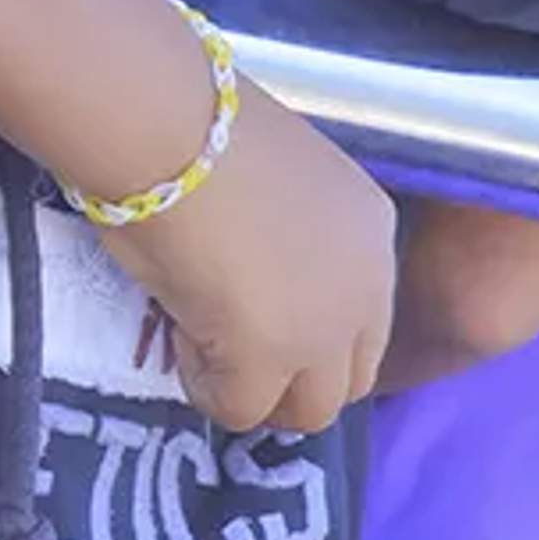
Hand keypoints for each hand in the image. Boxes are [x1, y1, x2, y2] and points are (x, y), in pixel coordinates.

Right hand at [91, 81, 394, 436]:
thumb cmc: (202, 130)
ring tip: (202, 345)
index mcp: (372, 230)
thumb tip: (253, 277)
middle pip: (350, 380)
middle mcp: (367, 286)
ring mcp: (323, 329)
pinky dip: (204, 386)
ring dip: (256, 394)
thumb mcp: (278, 183)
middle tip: (231, 352)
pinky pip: (239, 409)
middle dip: (293, 381)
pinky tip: (176, 333)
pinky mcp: (268, 358)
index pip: (366, 323)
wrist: (165, 128)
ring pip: (309, 411)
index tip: (256, 317)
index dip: (311, 335)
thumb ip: (290, 238)